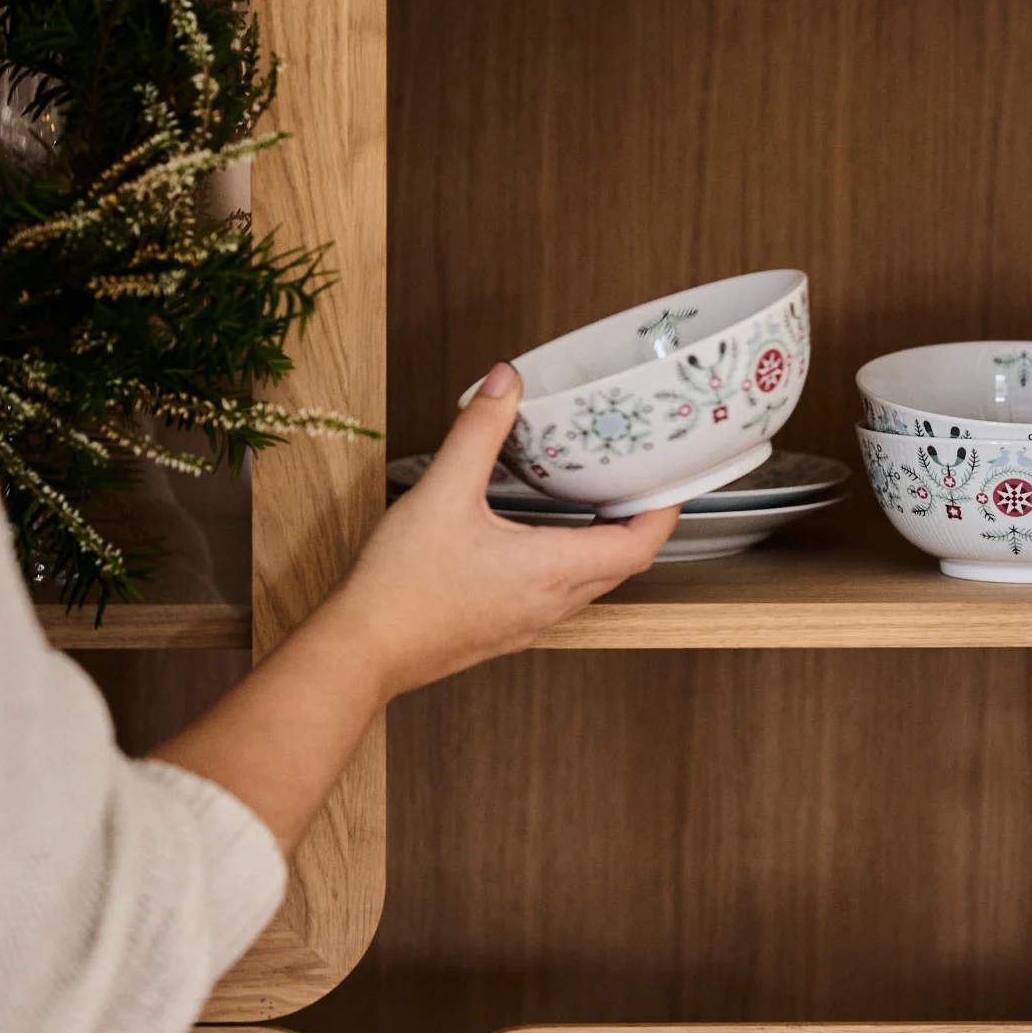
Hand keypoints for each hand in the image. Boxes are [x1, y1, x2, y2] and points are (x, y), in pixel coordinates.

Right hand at [338, 363, 678, 702]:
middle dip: (636, 522)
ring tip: (593, 500)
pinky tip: (538, 538)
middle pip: (622, 566)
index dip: (663, 512)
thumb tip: (505, 382)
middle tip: (635, 480)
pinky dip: (567, 564)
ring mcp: (530, 624)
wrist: (361, 650)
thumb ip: (478, 432)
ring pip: (590, 584)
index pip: (638, 547)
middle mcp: (551, 604)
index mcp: (551, 571)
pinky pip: (558, 597)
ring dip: (602, 544)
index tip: (670, 482)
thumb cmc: (400, 585)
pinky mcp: (506, 631)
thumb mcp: (442, 493)